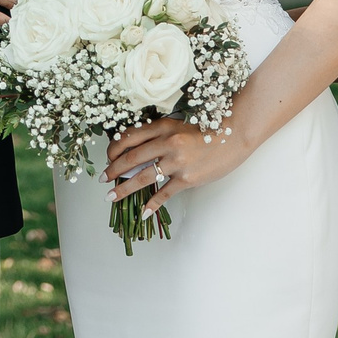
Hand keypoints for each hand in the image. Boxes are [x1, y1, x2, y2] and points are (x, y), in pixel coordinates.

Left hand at [102, 115, 252, 219]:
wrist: (234, 136)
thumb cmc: (207, 129)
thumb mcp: (179, 125)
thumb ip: (159, 135)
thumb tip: (136, 151)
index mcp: (163, 126)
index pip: (129, 137)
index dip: (114, 149)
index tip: (108, 158)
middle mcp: (167, 142)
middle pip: (131, 158)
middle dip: (113, 170)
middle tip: (103, 179)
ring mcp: (177, 162)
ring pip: (142, 177)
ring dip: (124, 189)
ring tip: (112, 197)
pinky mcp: (187, 178)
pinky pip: (164, 193)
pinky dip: (152, 204)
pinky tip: (143, 212)